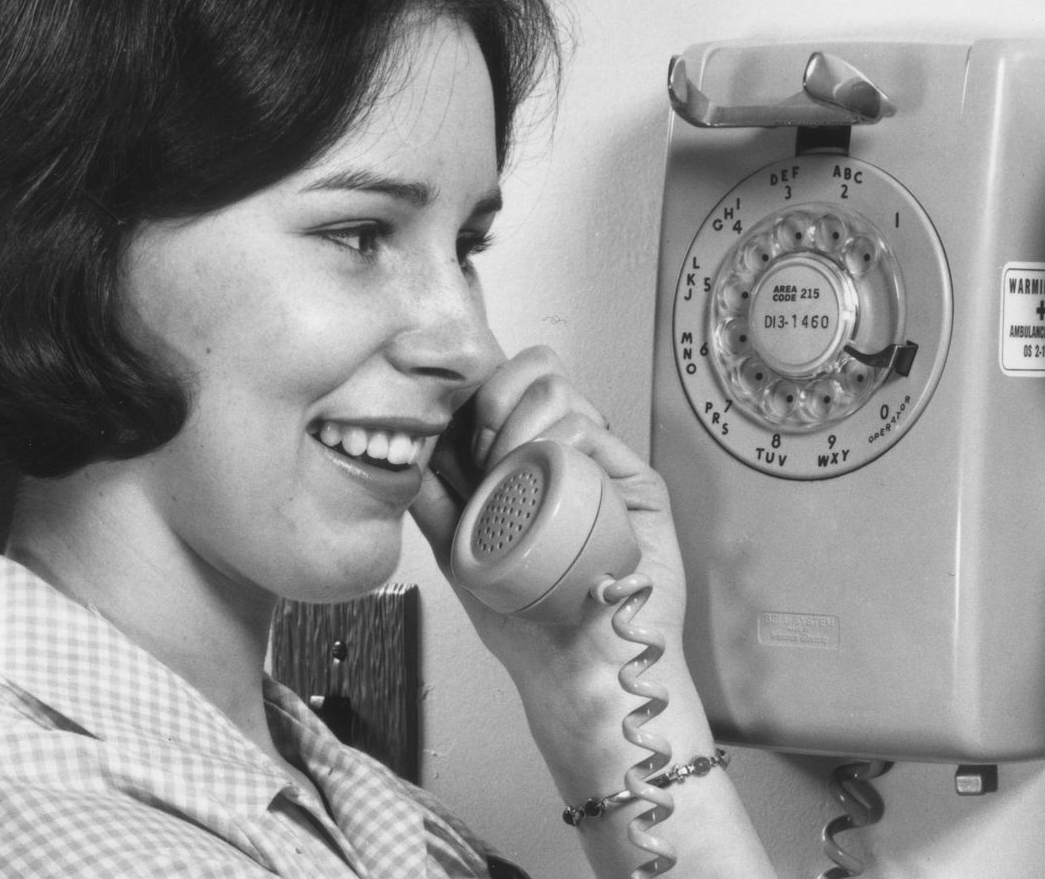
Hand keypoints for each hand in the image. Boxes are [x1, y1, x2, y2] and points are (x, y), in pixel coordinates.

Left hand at [411, 346, 687, 695]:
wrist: (576, 674)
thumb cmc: (528, 626)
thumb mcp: (461, 557)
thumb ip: (436, 507)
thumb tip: (407, 456)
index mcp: (528, 462)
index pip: (506, 387)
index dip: (475, 392)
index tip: (452, 435)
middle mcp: (567, 455)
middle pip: (537, 371)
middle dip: (494, 396)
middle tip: (481, 451)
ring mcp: (603, 466)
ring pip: (561, 392)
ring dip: (519, 421)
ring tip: (507, 471)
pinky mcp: (637, 483)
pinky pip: (594, 430)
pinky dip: (558, 440)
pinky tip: (541, 476)